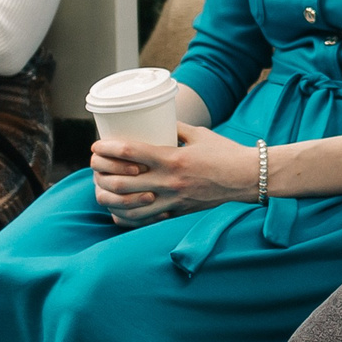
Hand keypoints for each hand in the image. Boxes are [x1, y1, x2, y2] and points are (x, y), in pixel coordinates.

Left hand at [89, 121, 255, 222]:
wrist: (247, 178)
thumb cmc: (224, 152)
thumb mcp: (198, 133)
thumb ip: (174, 128)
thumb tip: (154, 121)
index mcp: (172, 158)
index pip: (130, 152)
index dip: (107, 148)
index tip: (96, 145)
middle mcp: (168, 181)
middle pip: (122, 181)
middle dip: (101, 173)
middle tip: (94, 165)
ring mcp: (172, 200)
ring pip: (128, 206)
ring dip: (109, 197)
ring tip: (101, 187)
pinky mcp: (177, 213)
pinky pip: (145, 220)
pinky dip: (127, 217)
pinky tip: (117, 211)